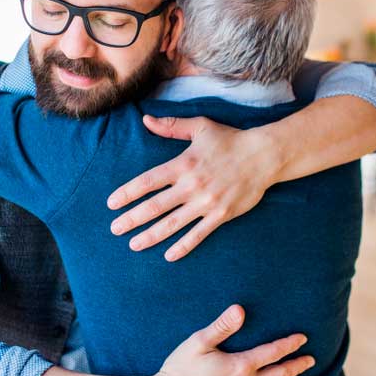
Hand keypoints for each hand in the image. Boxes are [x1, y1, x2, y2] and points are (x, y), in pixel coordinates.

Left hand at [108, 115, 279, 260]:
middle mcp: (191, 185)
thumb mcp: (200, 127)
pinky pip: (198, 234)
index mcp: (183, 164)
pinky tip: (169, 255)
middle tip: (114, 229)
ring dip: (150, 236)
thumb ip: (171, 127)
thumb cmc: (230, 140)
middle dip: (132, 219)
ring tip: (133, 244)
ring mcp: (206, 202)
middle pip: (155, 206)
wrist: (264, 156)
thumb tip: (146, 120)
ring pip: (172, 224)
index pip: (148, 182)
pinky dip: (183, 246)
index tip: (111, 204)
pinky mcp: (221, 215)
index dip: (127, 193)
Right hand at [148, 304, 312, 375]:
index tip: (303, 338)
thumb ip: (222, 326)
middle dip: (297, 366)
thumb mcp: (199, 342)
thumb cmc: (180, 368)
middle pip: (279, 375)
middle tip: (311, 361)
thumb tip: (240, 309)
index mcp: (240, 365)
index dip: (289, 344)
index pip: (272, 352)